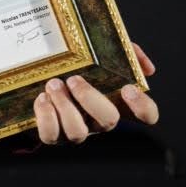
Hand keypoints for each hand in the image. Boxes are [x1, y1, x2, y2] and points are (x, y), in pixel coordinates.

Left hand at [34, 42, 157, 144]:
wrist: (37, 74)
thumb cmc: (77, 63)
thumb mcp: (102, 51)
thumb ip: (128, 51)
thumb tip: (147, 68)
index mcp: (116, 100)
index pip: (146, 115)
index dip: (143, 107)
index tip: (128, 88)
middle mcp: (99, 119)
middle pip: (109, 121)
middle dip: (91, 99)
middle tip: (73, 79)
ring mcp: (76, 129)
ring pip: (78, 132)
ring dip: (65, 106)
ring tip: (53, 83)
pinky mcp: (53, 134)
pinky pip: (51, 135)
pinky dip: (46, 117)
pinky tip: (42, 97)